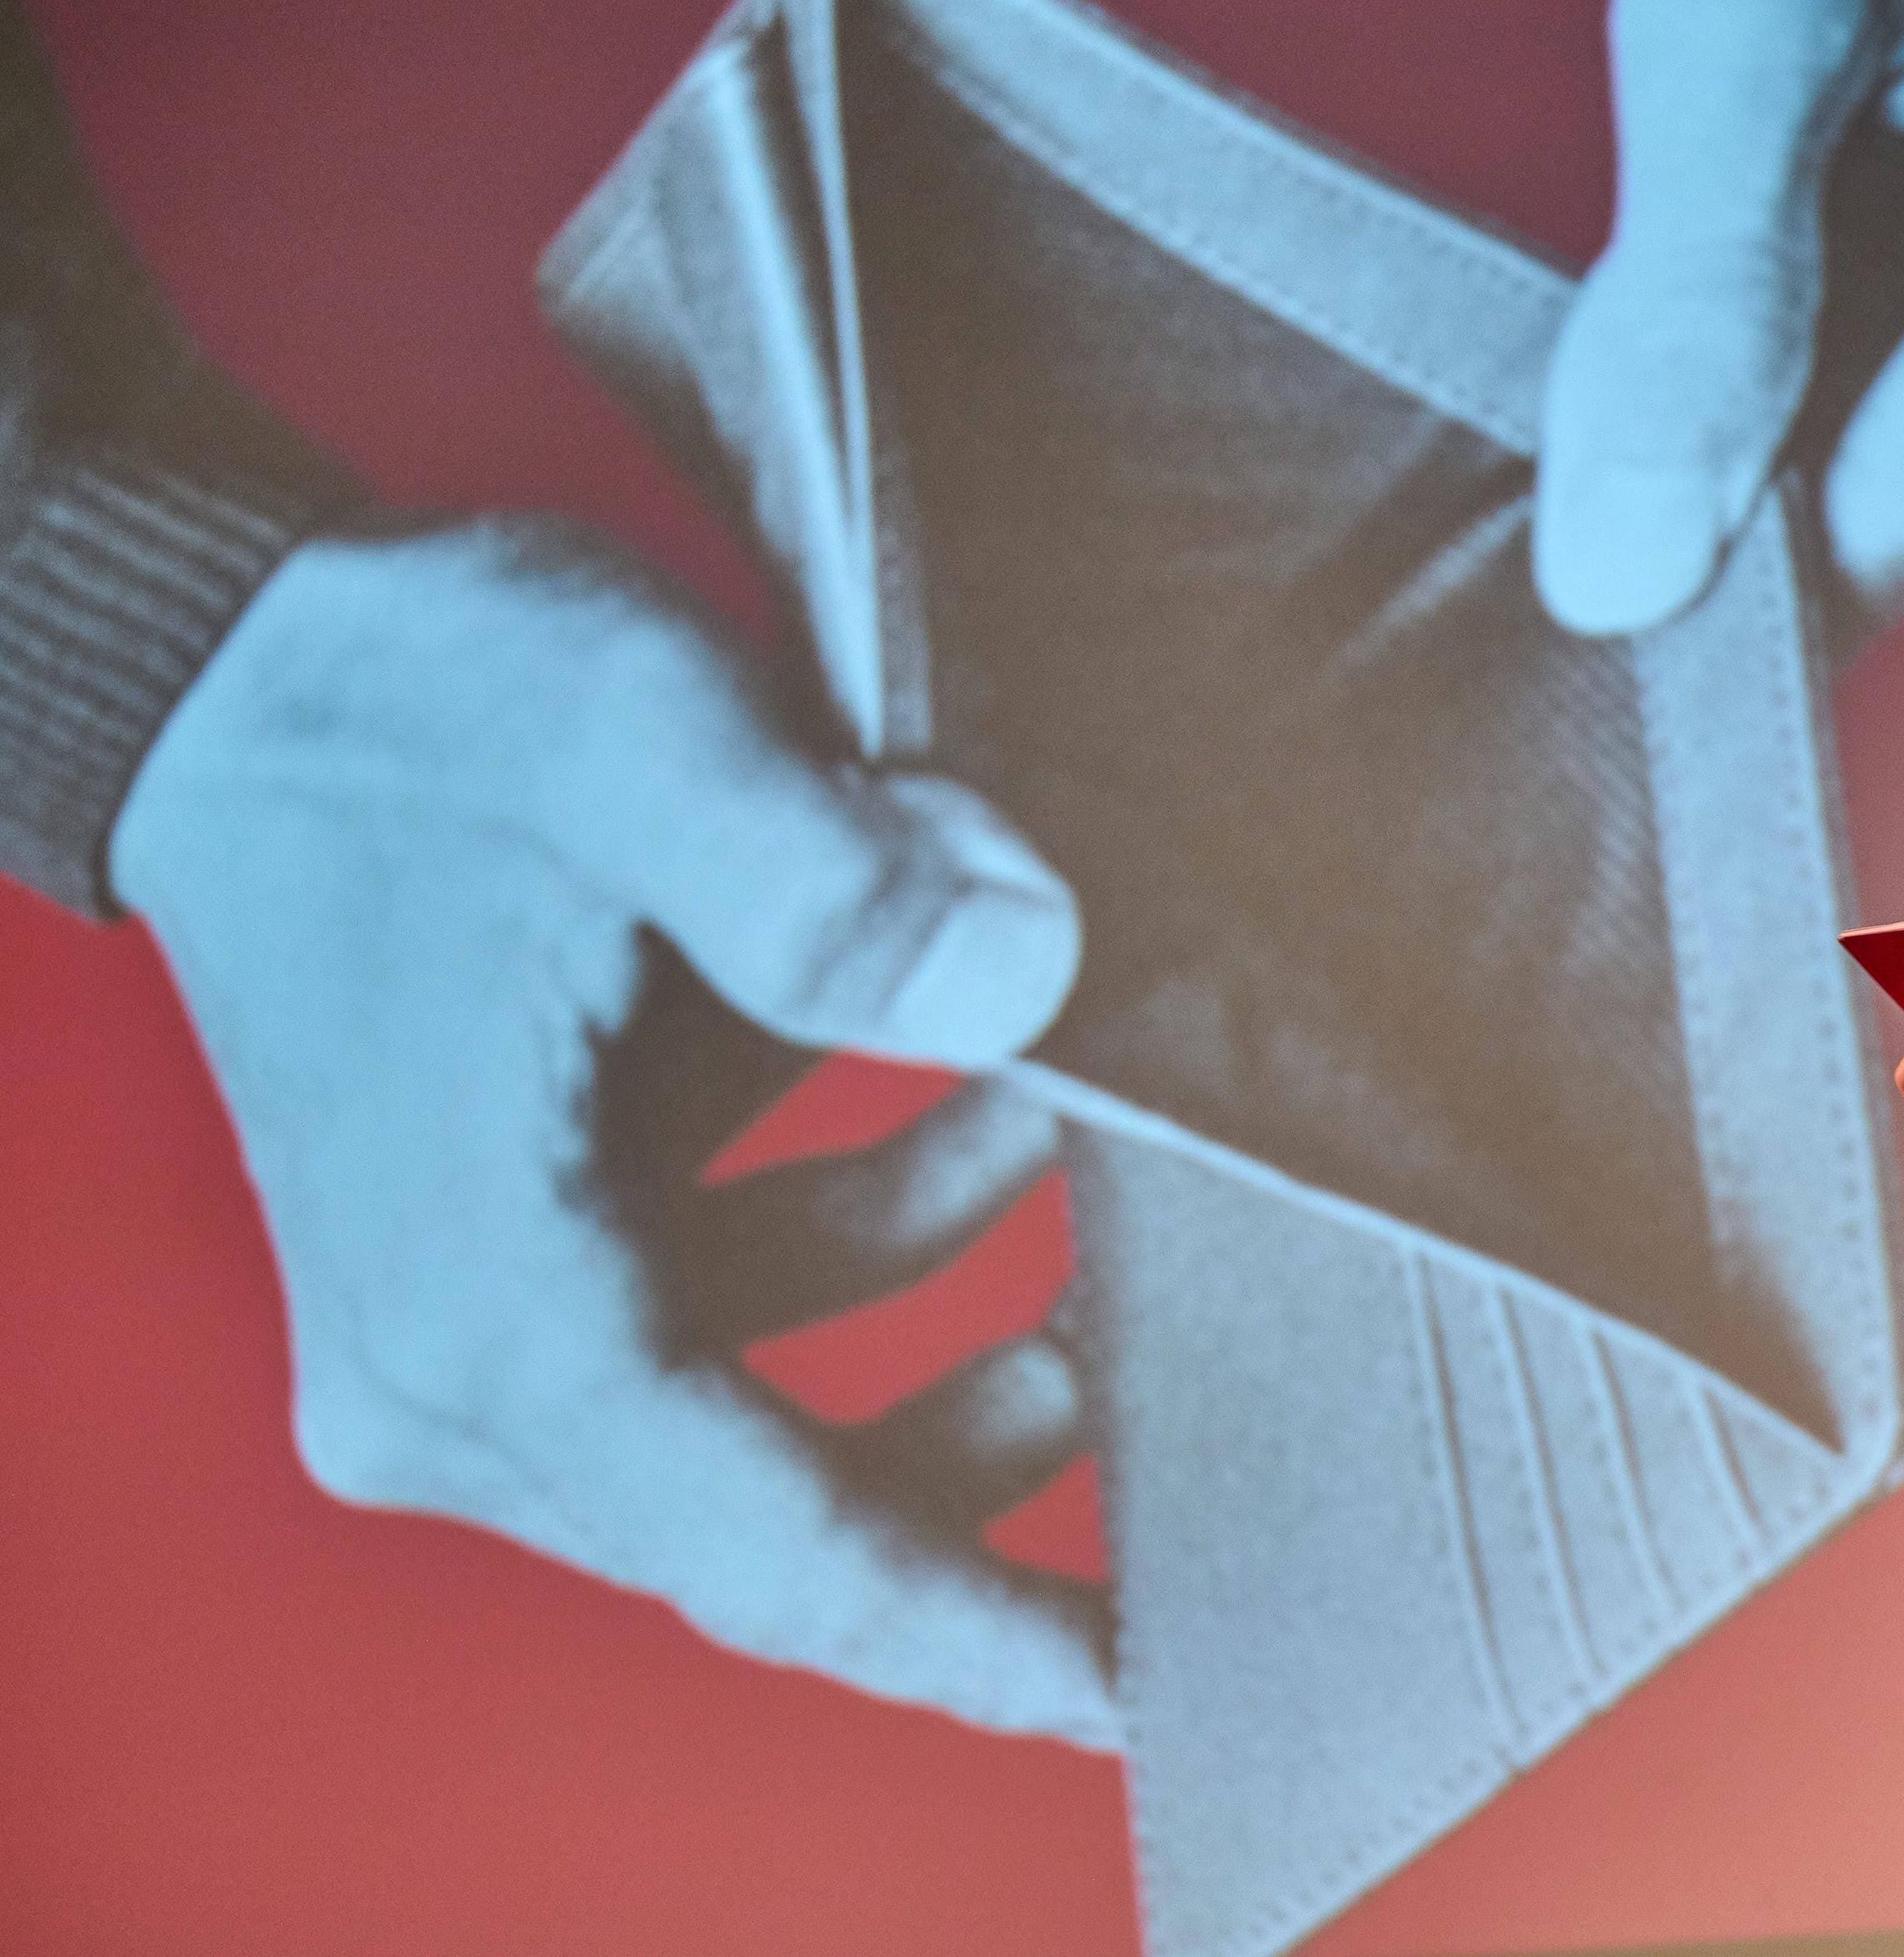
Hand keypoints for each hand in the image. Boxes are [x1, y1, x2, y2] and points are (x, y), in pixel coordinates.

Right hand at [110, 515, 1117, 1746]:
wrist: (242, 675)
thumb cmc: (411, 706)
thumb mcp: (629, 734)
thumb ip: (824, 873)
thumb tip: (1028, 978)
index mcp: (486, 1311)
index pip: (766, 1548)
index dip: (970, 1633)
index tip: (1145, 1681)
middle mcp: (459, 1373)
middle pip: (781, 1513)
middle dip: (993, 1490)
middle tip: (1208, 1445)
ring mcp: (482, 1328)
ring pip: (773, 1416)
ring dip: (941, 1326)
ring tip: (1080, 1166)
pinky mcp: (522, 1263)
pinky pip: (731, 1322)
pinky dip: (868, 1241)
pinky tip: (988, 1121)